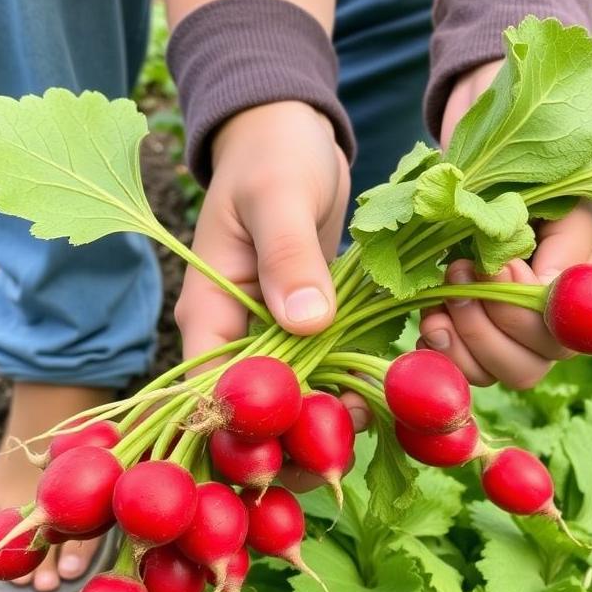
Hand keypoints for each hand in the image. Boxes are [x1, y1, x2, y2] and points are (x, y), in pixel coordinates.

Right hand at [175, 102, 369, 442]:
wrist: (291, 133)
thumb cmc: (274, 153)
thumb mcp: (279, 194)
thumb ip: (289, 256)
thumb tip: (307, 323)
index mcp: (208, 313)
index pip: (213, 395)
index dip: (248, 433)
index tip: (300, 446)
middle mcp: (235, 336)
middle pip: (250, 418)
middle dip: (290, 445)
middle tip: (339, 458)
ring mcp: (271, 337)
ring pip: (290, 404)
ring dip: (326, 423)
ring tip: (374, 421)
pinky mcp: (305, 329)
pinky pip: (322, 374)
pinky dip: (347, 390)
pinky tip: (383, 397)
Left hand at [420, 62, 591, 389]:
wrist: (488, 178)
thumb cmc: (526, 179)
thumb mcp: (550, 189)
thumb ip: (552, 231)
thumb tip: (530, 274)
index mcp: (585, 286)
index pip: (563, 328)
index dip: (523, 306)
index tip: (495, 261)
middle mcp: (556, 327)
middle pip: (530, 367)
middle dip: (485, 323)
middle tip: (457, 269)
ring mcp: (516, 344)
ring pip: (497, 376)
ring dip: (461, 341)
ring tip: (439, 295)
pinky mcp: (477, 348)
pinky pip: (464, 374)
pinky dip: (441, 351)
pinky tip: (430, 317)